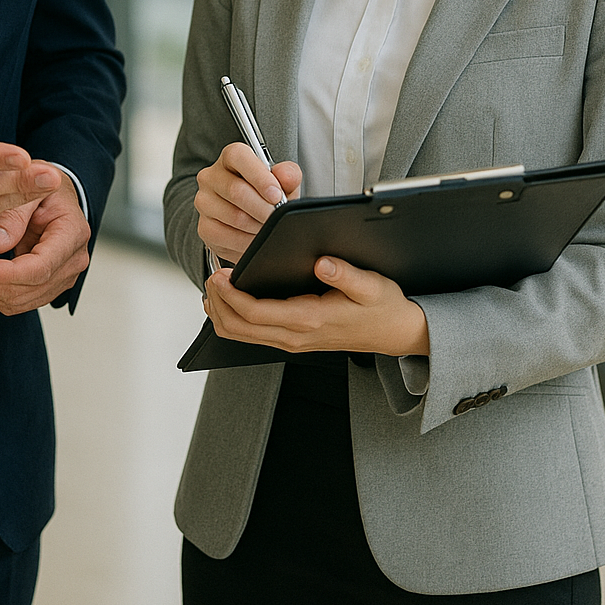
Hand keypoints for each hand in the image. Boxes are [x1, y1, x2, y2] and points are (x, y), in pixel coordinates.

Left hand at [0, 175, 90, 314]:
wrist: (53, 194)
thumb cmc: (42, 186)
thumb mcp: (27, 184)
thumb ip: (11, 214)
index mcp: (72, 233)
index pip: (40, 267)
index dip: (6, 274)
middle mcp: (73, 260)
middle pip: (28, 289)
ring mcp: (62, 277)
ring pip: (19, 301)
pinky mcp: (47, 287)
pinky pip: (16, 302)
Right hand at [194, 144, 301, 263]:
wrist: (251, 221)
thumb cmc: (265, 196)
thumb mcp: (283, 183)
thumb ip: (288, 175)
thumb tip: (285, 176)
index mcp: (231, 158)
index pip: (238, 157)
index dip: (259, 177)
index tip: (276, 195)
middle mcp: (211, 176)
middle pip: (236, 191)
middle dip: (264, 208)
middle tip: (277, 217)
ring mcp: (204, 202)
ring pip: (234, 216)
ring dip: (258, 227)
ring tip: (269, 228)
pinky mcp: (204, 227)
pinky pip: (227, 237)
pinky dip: (248, 242)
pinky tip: (256, 238)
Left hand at [204, 255, 429, 357]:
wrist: (395, 333)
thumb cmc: (382, 306)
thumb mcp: (372, 285)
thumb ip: (347, 274)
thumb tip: (321, 262)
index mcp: (309, 320)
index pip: (256, 313)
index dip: (231, 295)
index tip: (218, 275)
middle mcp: (295, 336)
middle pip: (240, 328)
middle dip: (218, 304)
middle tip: (209, 277)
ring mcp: (292, 342)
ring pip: (242, 336)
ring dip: (221, 314)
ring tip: (213, 288)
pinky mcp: (292, 340)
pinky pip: (253, 336)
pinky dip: (233, 321)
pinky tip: (228, 303)